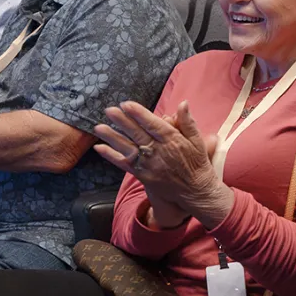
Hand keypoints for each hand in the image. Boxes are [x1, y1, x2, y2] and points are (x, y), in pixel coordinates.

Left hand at [94, 100, 232, 227]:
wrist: (195, 192)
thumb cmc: (197, 164)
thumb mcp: (197, 141)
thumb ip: (188, 122)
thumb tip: (183, 103)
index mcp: (172, 141)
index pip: (152, 124)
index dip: (138, 114)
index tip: (127, 104)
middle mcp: (158, 152)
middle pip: (137, 134)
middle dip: (122, 121)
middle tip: (109, 110)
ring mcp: (149, 165)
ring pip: (128, 148)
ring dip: (112, 137)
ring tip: (98, 127)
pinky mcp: (143, 176)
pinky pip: (124, 164)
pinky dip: (110, 156)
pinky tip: (99, 148)